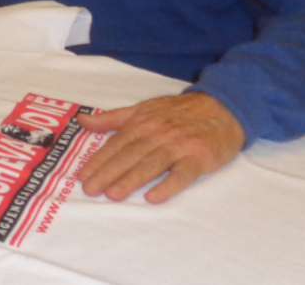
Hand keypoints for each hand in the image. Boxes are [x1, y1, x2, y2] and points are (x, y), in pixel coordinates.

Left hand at [77, 92, 244, 203]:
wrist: (222, 107)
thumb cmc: (178, 111)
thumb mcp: (143, 109)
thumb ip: (113, 118)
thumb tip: (82, 120)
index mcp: (142, 122)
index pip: (116, 143)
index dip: (99, 160)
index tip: (82, 176)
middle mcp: (157, 133)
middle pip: (130, 155)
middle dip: (108, 172)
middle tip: (91, 190)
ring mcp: (178, 145)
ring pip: (151, 164)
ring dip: (131, 179)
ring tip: (113, 195)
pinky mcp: (199, 157)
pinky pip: (182, 173)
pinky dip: (168, 185)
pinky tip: (154, 197)